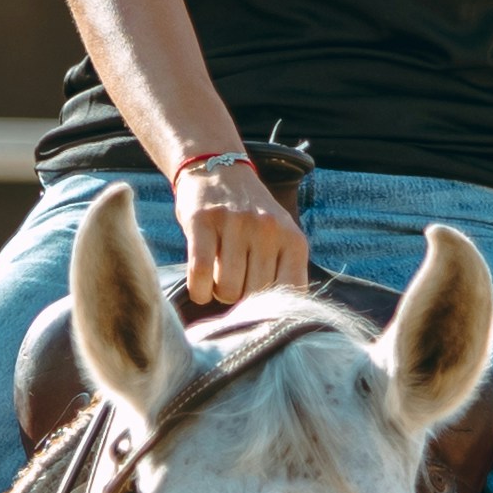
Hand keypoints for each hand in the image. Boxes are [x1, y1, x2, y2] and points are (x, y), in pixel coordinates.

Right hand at [174, 152, 307, 309]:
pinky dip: (198, 290)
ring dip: (218, 293)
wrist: (217, 168)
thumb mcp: (279, 239)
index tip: (258, 308)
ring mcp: (235, 224)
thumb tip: (274, 323)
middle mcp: (268, 230)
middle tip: (234, 283)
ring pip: (227, 289)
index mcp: (293, 240)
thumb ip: (281, 273)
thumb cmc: (249, 217)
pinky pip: (199, 274)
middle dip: (240, 299)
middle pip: (255, 295)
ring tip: (218, 277)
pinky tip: (200, 286)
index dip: (272, 310)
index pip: (291, 295)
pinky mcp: (203, 222)